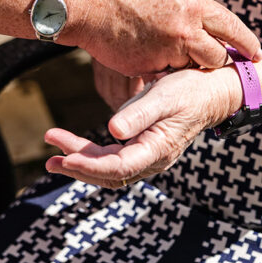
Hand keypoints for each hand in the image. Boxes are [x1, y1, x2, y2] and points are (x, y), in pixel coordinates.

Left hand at [45, 67, 241, 188]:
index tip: (65, 156)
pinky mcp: (145, 147)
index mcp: (158, 148)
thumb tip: (112, 130)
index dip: (91, 165)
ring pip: (110, 170)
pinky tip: (76, 149)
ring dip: (82, 163)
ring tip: (54, 155)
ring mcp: (149, 156)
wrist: (211, 91)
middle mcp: (153, 159)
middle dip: (78, 165)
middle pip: (110, 173)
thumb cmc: (191, 89)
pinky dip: (93, 157)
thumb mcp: (165, 95)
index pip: (120, 167)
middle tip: (50, 155)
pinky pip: (115, 160)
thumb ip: (140, 113)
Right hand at [67, 0, 261, 75]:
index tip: (256, 53)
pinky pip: (162, 75)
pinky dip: (158, 68)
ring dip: (182, 64)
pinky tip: (143, 51)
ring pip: (188, 68)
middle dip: (216, 60)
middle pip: (216, 58)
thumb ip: (190, 8)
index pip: (231, 28)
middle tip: (213, 60)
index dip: (247, 42)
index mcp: (193, 5)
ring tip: (161, 46)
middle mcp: (185, 31)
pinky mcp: (147, 68)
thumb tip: (207, 23)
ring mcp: (166, 52)